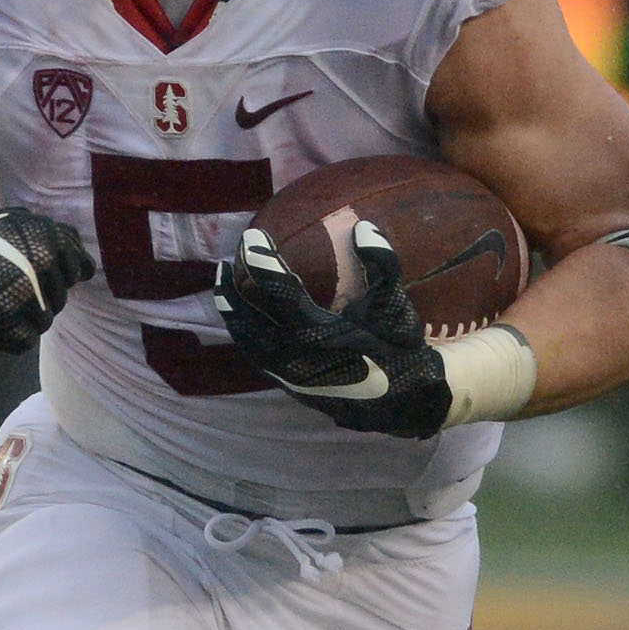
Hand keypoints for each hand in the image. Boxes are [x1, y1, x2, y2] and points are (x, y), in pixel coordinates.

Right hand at [0, 207, 94, 355]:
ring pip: (44, 320)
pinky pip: (26, 340)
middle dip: (41, 298)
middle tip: (11, 291)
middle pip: (60, 298)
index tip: (42, 276)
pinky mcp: (8, 318)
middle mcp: (42, 264)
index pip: (80, 268)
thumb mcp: (15, 222)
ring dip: (24, 319)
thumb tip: (83, 264)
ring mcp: (27, 293)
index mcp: (48, 239)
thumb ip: (51, 236)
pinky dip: (11, 337)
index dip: (63, 275)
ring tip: (0, 307)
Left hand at [210, 221, 452, 438]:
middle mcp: (294, 357)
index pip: (279, 292)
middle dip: (233, 288)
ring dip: (232, 312)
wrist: (405, 403)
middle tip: (225, 263)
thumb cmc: (400, 351)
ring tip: (223, 284)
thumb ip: (381, 267)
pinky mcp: (287, 384)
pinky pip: (254, 354)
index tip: (253, 237)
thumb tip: (362, 226)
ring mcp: (286, 374)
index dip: (262, 262)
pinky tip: (241, 316)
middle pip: (247, 318)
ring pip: (246, 339)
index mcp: (317, 335)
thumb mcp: (396, 308)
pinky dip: (243, 332)